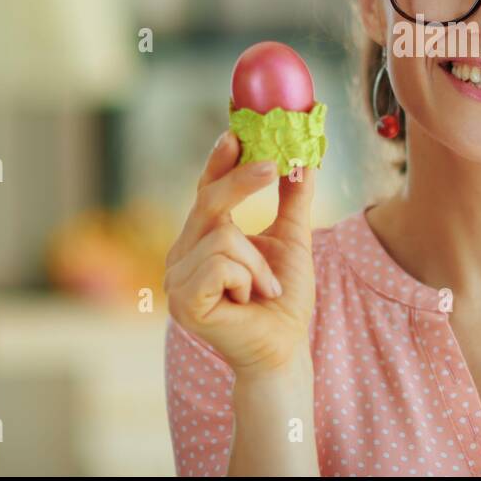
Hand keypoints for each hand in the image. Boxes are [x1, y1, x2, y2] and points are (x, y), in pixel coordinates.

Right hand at [163, 130, 316, 380]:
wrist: (284, 348)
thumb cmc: (284, 299)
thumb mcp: (292, 238)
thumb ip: (293, 199)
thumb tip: (304, 158)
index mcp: (201, 241)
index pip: (205, 192)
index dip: (217, 162)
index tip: (234, 132)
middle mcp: (181, 257)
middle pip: (209, 202)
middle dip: (243, 182)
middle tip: (274, 165)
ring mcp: (176, 281)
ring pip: (222, 235)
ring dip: (256, 262)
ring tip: (263, 288)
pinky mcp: (184, 302)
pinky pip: (220, 263)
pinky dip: (247, 277)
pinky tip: (249, 299)